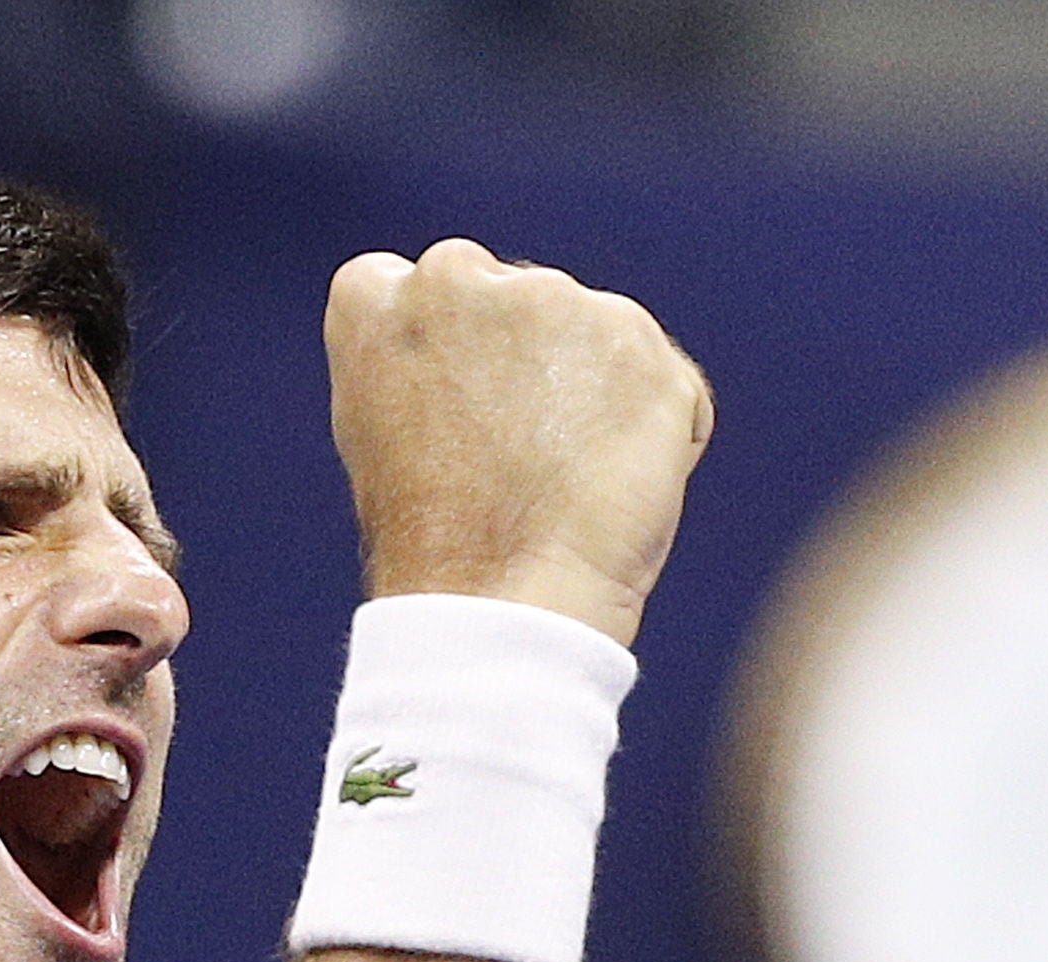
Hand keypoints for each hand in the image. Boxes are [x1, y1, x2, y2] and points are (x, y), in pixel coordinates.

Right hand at [325, 239, 711, 649]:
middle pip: (526, 305)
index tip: (472, 422)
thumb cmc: (437, 545)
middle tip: (526, 465)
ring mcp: (547, 300)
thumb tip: (482, 346)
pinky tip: (617, 491)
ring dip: (603, 401)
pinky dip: (664, 437)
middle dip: (540, 365)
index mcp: (377, 294)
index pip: (441, 290)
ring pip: (600, 345)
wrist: (498, 600)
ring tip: (569, 486)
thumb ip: (425, 359)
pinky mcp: (632, 337)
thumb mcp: (385, 429)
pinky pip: (671, 387)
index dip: (469, 359)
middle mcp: (456, 274)